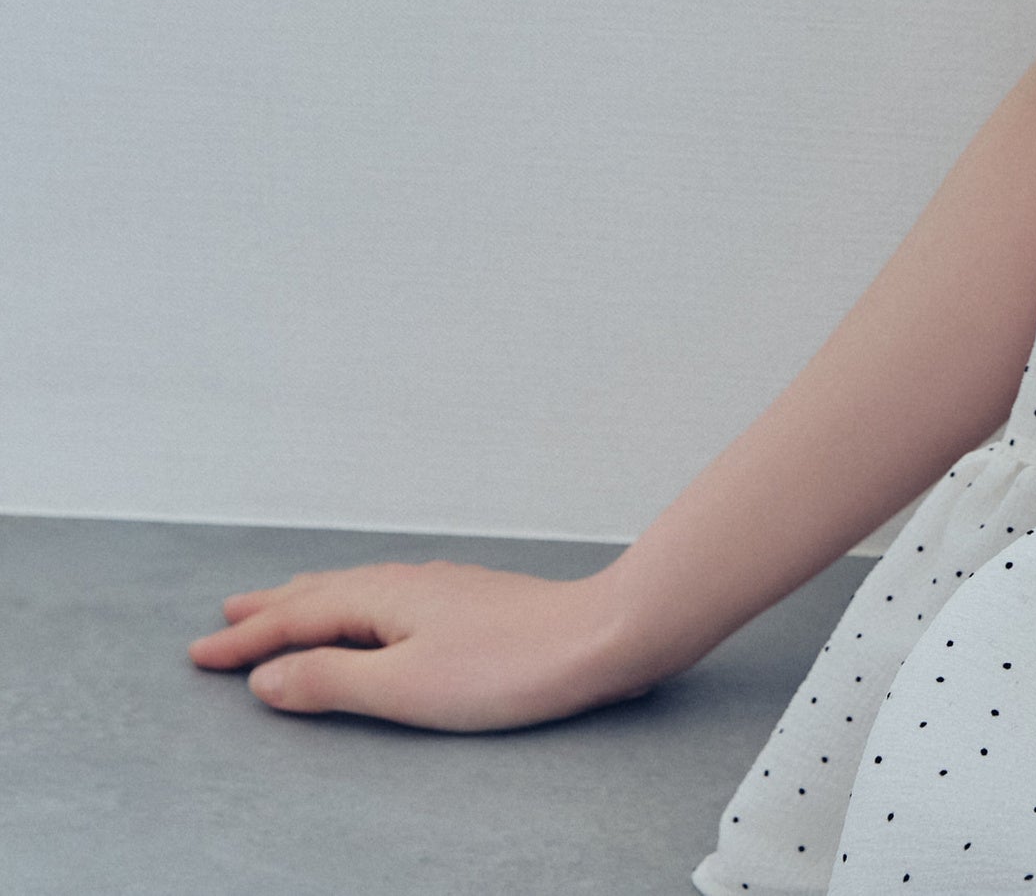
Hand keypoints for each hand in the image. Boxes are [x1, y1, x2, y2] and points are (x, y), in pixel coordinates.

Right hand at [186, 555, 658, 730]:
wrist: (603, 637)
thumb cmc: (511, 665)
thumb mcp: (403, 685)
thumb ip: (331, 680)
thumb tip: (267, 676)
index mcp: (383, 598)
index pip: (296, 620)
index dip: (246, 642)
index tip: (198, 654)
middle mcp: (409, 582)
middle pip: (324, 593)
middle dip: (273, 608)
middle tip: (227, 615)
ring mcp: (444, 588)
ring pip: (358, 589)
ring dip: (314, 599)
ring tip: (286, 602)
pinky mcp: (472, 603)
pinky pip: (391, 595)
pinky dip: (358, 602)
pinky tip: (376, 610)